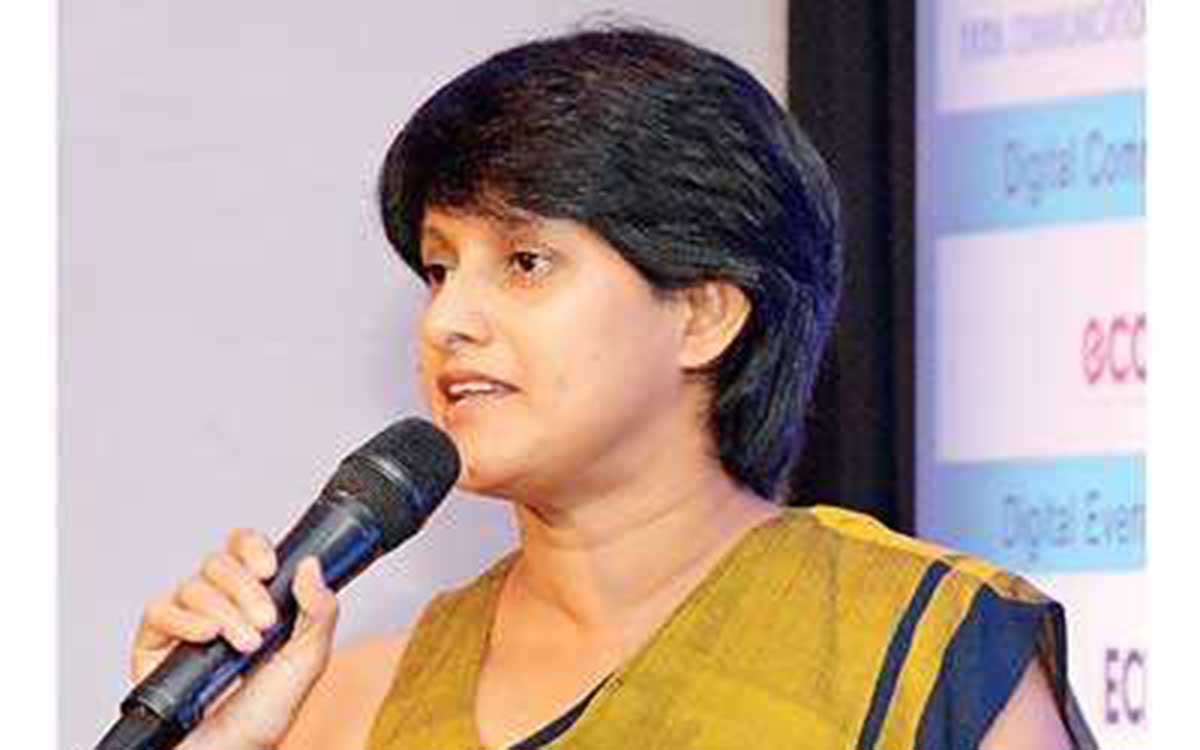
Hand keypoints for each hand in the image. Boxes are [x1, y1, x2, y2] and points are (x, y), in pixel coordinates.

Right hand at [131, 529, 338, 749]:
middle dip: (246, 590)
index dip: (252, 546)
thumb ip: (319, 612)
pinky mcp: (154, 644)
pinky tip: (205, 638)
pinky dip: (184, 620)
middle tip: (264, 625)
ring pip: (194, 586)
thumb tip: (311, 564)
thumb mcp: (307, 661)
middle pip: (220, 563)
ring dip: (224, 612)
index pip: (244, 547)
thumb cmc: (264, 714)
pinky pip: (159, 611)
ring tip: (243, 647)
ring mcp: (184, 622)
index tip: (269, 568)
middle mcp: (217, 604)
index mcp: (253, 599)